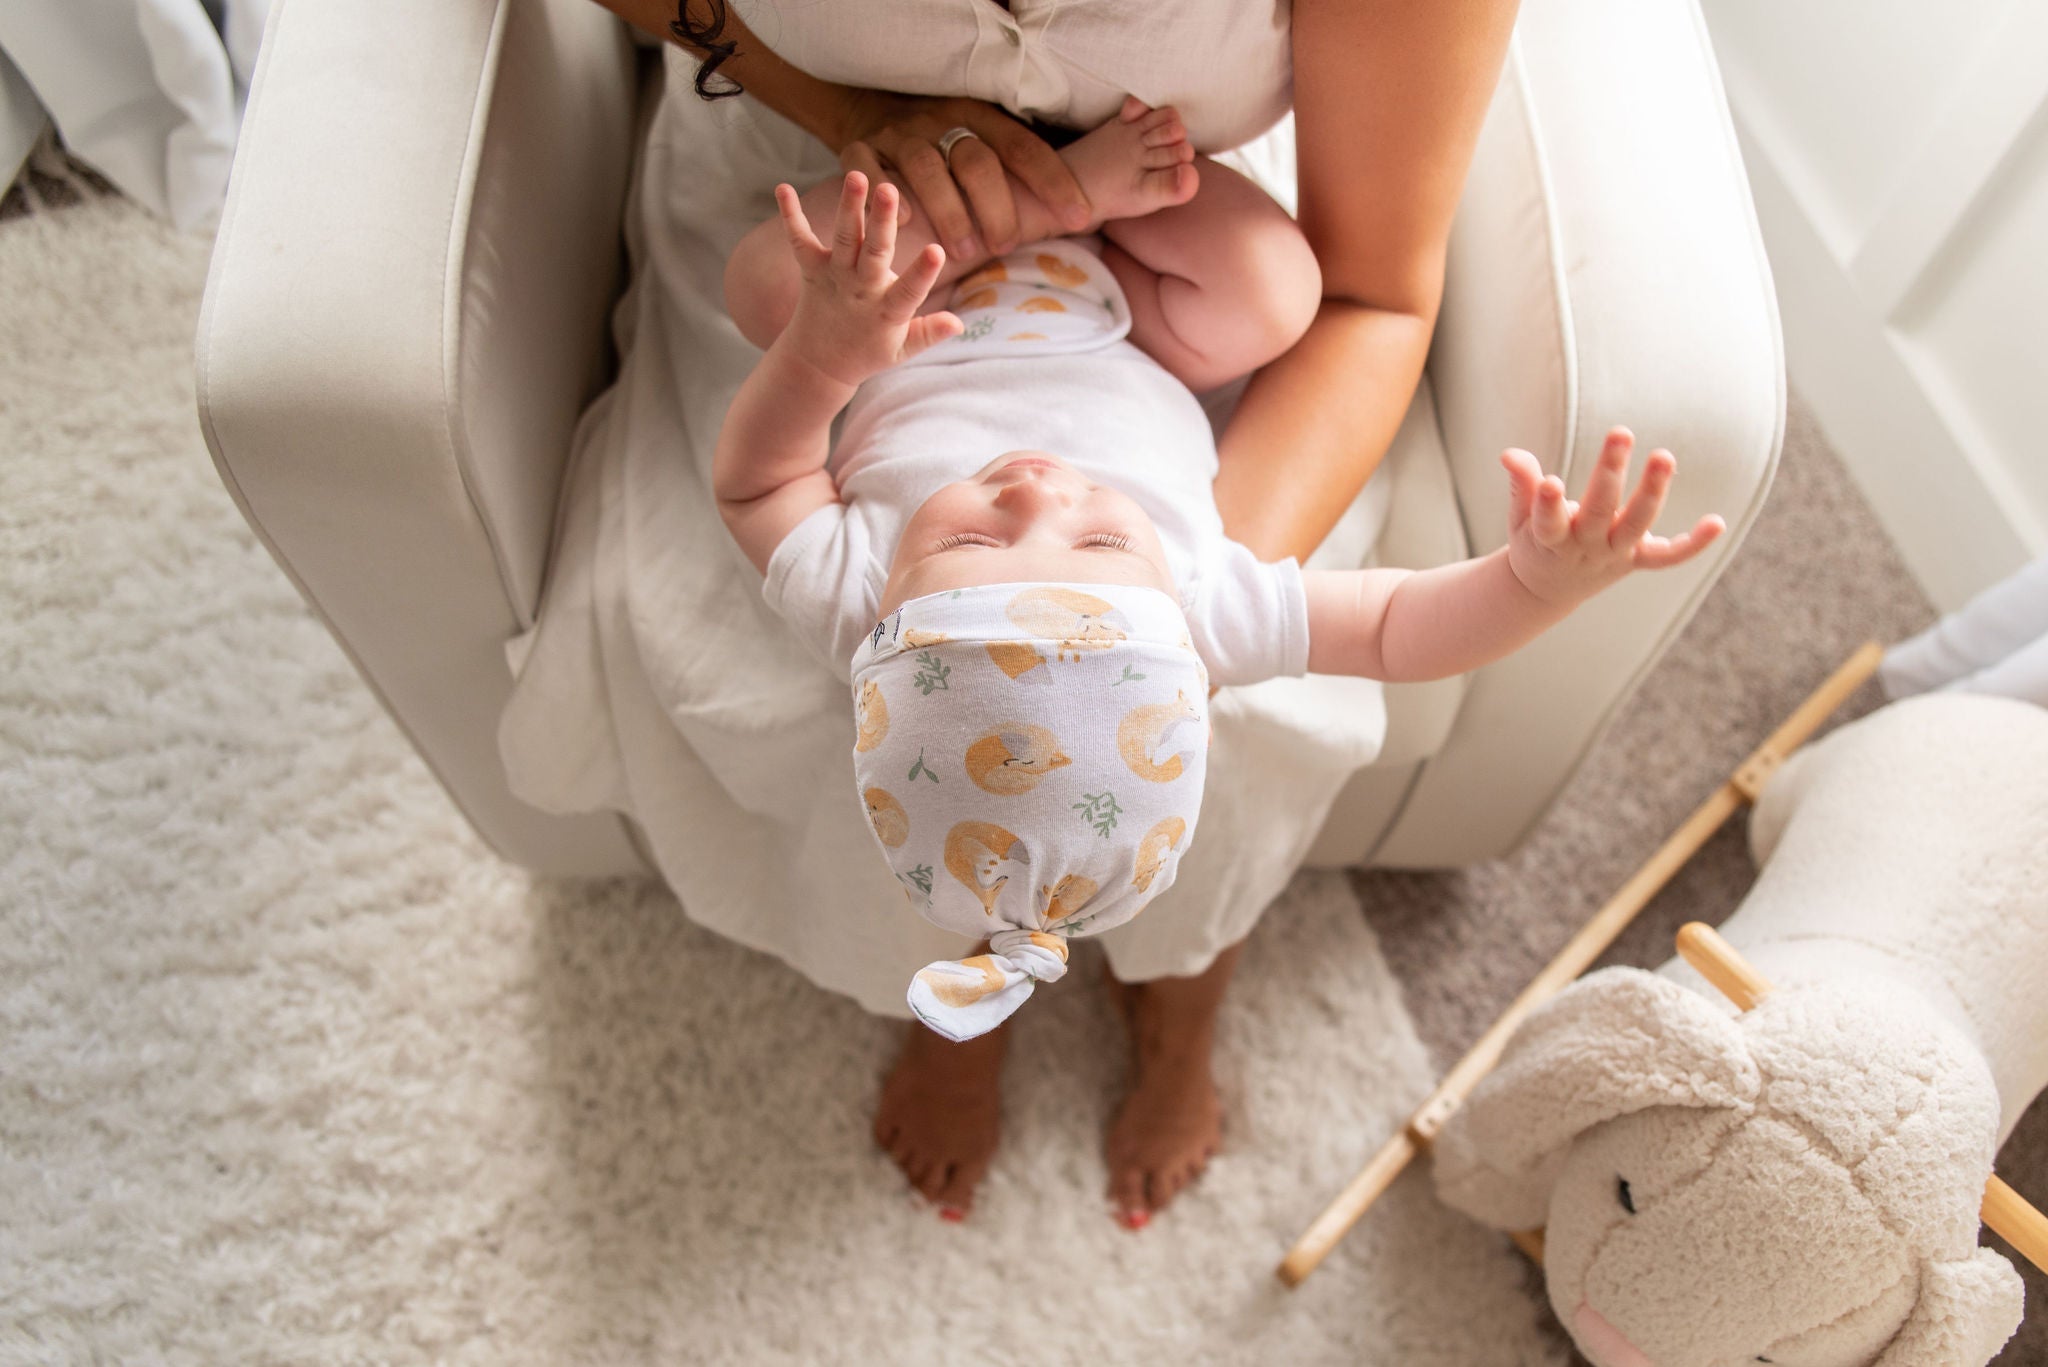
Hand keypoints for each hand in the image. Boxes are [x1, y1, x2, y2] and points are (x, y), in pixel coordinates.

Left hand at [774, 173, 963, 387]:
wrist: (818, 365)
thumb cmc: (868, 352)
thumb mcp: (903, 350)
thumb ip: (930, 332)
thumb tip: (959, 324)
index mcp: (887, 311)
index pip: (910, 291)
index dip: (924, 272)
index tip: (937, 250)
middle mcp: (861, 290)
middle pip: (874, 253)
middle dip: (882, 221)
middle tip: (888, 190)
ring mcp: (835, 277)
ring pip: (845, 239)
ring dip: (850, 207)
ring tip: (857, 175)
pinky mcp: (812, 269)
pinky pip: (799, 241)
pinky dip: (790, 215)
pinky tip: (783, 187)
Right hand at [837, 92, 1090, 261]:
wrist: (872, 104)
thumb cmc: (942, 140)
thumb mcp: (980, 137)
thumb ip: (1018, 167)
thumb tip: (1079, 209)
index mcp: (979, 116)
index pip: (1023, 148)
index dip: (1053, 182)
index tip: (1079, 218)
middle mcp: (940, 119)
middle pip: (976, 161)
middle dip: (996, 206)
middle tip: (1007, 245)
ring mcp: (899, 134)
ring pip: (926, 168)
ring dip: (949, 211)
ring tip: (964, 252)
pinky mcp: (861, 147)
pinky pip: (870, 167)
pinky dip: (888, 195)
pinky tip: (906, 221)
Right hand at [1502, 427, 1725, 606]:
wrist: (1547, 590)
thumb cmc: (1533, 542)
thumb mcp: (1519, 517)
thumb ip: (1521, 484)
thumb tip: (1509, 453)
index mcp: (1549, 540)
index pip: (1548, 523)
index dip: (1548, 504)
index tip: (1550, 482)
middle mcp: (1584, 548)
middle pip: (1599, 511)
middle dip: (1610, 473)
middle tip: (1620, 432)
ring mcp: (1613, 555)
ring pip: (1635, 526)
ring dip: (1652, 493)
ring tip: (1664, 456)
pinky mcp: (1636, 560)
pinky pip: (1667, 557)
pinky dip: (1692, 545)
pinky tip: (1716, 523)